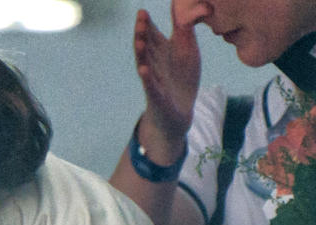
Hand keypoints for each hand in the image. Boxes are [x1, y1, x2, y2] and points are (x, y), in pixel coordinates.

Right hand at [134, 8, 200, 148]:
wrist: (179, 113)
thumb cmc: (183, 79)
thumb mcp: (187, 49)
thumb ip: (183, 28)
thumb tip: (180, 3)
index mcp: (161, 52)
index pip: (151, 35)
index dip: (147, 24)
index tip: (142, 12)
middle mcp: (154, 64)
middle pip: (146, 47)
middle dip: (142, 34)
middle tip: (140, 19)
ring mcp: (154, 81)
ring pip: (146, 65)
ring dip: (141, 54)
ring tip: (139, 41)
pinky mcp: (158, 97)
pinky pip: (151, 87)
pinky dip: (147, 79)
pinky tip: (143, 70)